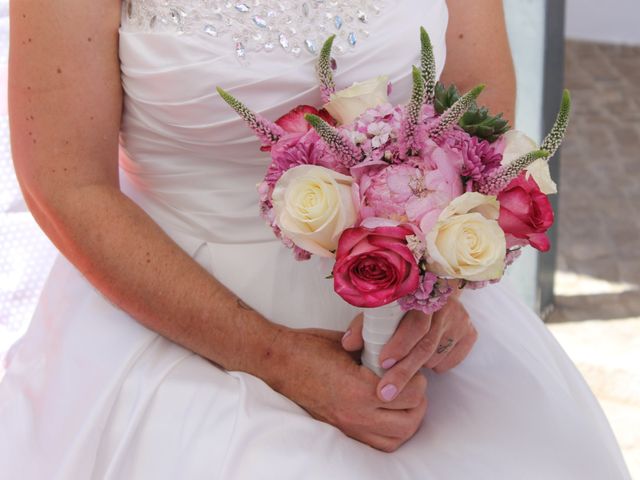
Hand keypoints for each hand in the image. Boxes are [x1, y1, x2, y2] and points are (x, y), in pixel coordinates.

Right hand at [271, 328, 427, 451]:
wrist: (279, 362)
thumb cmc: (310, 347)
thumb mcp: (350, 343)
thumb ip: (378, 354)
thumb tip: (400, 357)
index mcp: (359, 389)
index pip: (409, 395)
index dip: (417, 380)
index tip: (412, 369)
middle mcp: (355, 414)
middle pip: (408, 423)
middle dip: (417, 403)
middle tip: (413, 385)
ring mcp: (347, 426)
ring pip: (395, 439)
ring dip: (406, 421)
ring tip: (402, 401)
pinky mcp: (341, 431)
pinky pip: (376, 443)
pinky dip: (389, 432)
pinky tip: (386, 413)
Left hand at [342, 293, 476, 402]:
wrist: (433, 288)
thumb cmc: (400, 304)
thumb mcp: (380, 309)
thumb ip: (364, 325)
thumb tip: (348, 344)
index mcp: (420, 294)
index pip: (415, 323)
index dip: (400, 344)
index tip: (383, 362)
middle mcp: (444, 306)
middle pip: (426, 345)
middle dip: (404, 371)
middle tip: (385, 392)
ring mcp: (460, 319)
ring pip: (436, 354)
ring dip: (417, 365)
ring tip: (404, 364)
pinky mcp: (470, 333)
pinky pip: (450, 360)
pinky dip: (434, 364)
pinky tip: (425, 358)